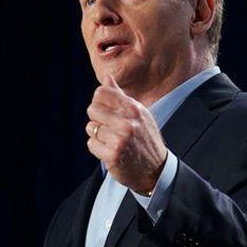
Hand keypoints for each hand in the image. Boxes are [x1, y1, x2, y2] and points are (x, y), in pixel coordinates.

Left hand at [86, 75, 167, 193]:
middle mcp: (127, 122)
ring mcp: (120, 139)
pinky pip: (91, 144)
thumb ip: (120, 96)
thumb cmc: (145, 138)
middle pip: (92, 109)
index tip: (105, 110)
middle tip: (108, 127)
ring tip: (111, 140)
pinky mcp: (113, 155)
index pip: (101, 93)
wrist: (155, 169)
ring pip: (90, 127)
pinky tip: (109, 150)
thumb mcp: (139, 113)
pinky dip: (97, 148)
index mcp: (133, 109)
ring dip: (97, 135)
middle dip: (97, 118)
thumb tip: (106, 77)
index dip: (99, 101)